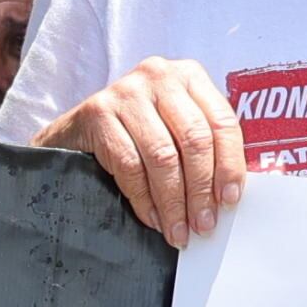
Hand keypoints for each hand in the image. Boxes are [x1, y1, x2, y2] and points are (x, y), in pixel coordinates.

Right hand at [37, 57, 249, 246]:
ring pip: (163, 156)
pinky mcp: (98, 112)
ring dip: (174, 203)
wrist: (75, 132)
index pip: (222, 122)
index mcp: (190, 76)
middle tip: (204, 224)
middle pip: (194, 140)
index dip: (230, 165)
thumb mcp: (175, 127)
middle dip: (201, 190)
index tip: (230, 200)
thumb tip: (228, 195)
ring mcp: (127, 91)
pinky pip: (130, 165)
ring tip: (179, 231)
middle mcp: (160, 76)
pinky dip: (145, 200)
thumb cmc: (137, 132)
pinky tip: (153, 218)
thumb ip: (203, 148)